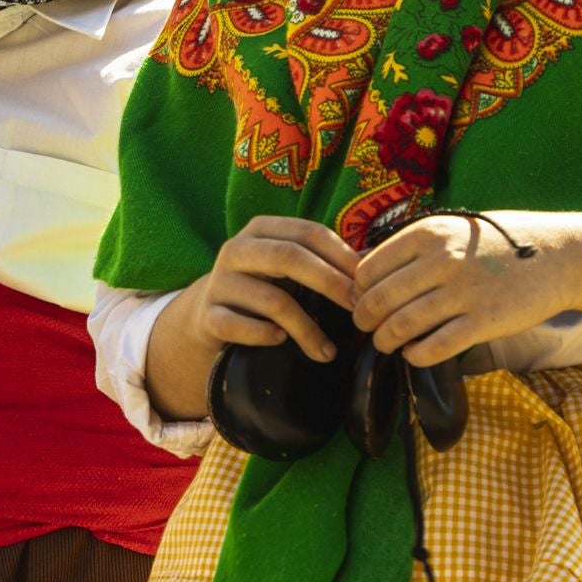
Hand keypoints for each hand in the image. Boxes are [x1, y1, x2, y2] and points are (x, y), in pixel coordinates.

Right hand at [185, 215, 358, 364]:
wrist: (208, 316)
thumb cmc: (261, 288)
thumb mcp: (287, 268)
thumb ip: (324, 261)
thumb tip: (373, 261)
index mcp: (260, 230)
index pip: (308, 232)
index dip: (341, 256)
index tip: (367, 284)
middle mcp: (236, 249)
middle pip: (289, 257)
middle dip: (330, 283)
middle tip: (357, 310)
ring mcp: (219, 283)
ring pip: (273, 300)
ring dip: (307, 329)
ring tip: (327, 352)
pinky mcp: (207, 316)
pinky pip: (241, 326)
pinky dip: (265, 336)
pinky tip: (281, 343)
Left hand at [353, 211, 560, 363]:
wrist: (557, 256)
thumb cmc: (495, 244)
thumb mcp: (450, 231)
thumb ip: (409, 248)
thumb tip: (359, 269)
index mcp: (427, 234)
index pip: (368, 269)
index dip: (358, 291)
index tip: (362, 301)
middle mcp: (441, 260)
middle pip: (378, 300)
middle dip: (365, 320)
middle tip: (366, 327)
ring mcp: (463, 292)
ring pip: (401, 326)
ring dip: (385, 340)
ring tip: (386, 343)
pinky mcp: (485, 321)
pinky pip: (435, 347)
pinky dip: (416, 355)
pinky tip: (414, 353)